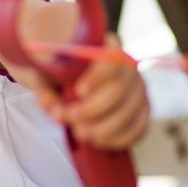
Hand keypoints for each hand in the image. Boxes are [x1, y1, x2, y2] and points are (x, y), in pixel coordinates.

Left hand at [24, 34, 149, 149]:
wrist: (67, 79)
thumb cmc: (57, 73)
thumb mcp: (44, 75)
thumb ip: (47, 91)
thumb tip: (56, 111)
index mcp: (106, 45)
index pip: (111, 59)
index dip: (97, 77)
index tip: (78, 91)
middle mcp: (128, 65)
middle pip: (119, 89)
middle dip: (92, 110)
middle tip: (70, 119)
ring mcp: (138, 88)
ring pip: (129, 111)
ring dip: (103, 128)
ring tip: (81, 133)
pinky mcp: (142, 109)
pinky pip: (140, 127)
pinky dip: (119, 138)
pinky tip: (99, 140)